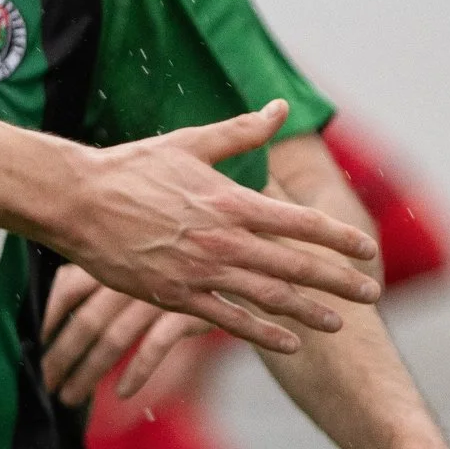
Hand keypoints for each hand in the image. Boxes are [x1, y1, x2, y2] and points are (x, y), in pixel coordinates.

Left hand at [39, 264, 212, 406]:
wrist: (240, 257)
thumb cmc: (174, 266)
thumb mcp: (131, 264)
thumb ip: (92, 284)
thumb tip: (48, 325)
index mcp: (110, 259)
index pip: (65, 289)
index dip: (45, 320)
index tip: (31, 347)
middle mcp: (130, 274)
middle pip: (84, 321)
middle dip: (60, 357)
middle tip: (44, 385)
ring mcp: (159, 292)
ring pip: (113, 339)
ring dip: (88, 372)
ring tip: (69, 398)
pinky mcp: (189, 310)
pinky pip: (155, 345)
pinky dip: (137, 370)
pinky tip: (121, 393)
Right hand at [56, 102, 379, 353]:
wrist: (76, 202)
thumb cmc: (130, 169)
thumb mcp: (189, 143)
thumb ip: (241, 132)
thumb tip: (281, 107)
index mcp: (230, 200)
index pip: (301, 221)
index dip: (339, 237)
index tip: (367, 249)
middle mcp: (222, 239)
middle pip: (296, 265)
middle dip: (339, 280)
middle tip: (373, 291)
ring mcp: (199, 271)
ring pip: (268, 297)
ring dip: (309, 310)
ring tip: (340, 322)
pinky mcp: (174, 295)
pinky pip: (228, 319)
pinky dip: (262, 332)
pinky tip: (289, 340)